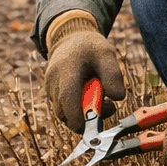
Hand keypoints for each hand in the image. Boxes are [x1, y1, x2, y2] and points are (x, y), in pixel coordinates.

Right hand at [42, 16, 125, 132]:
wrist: (70, 40)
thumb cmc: (90, 48)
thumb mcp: (107, 54)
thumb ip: (113, 75)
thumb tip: (117, 98)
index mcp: (67, 69)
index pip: (67, 98)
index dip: (77, 117)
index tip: (91, 126)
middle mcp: (54, 80)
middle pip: (63, 112)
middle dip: (85, 118)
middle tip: (107, 105)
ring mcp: (49, 88)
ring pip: (63, 113)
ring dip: (81, 114)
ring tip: (98, 96)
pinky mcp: (50, 93)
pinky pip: (62, 109)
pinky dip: (76, 108)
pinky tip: (87, 94)